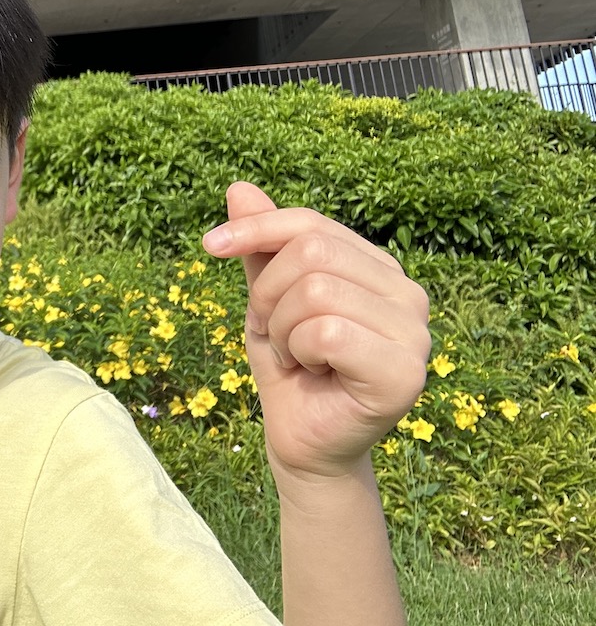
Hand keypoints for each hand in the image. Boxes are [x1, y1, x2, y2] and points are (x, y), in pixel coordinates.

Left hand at [202, 182, 429, 481]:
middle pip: (311, 253)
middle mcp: (408, 293)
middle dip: (268, 295)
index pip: (311, 223)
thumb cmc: (290, 366)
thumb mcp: (265, 298)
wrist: (301, 440)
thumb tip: (238, 186)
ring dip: (283, 329)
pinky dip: (300, 352)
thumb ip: (260, 246)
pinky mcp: (406, 372)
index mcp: (379, 268)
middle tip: (276, 334)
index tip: (209, 246)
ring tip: (298, 356)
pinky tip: (315, 373)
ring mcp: (416, 333)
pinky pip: (327, 332)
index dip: (255, 228)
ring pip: (315, 291)